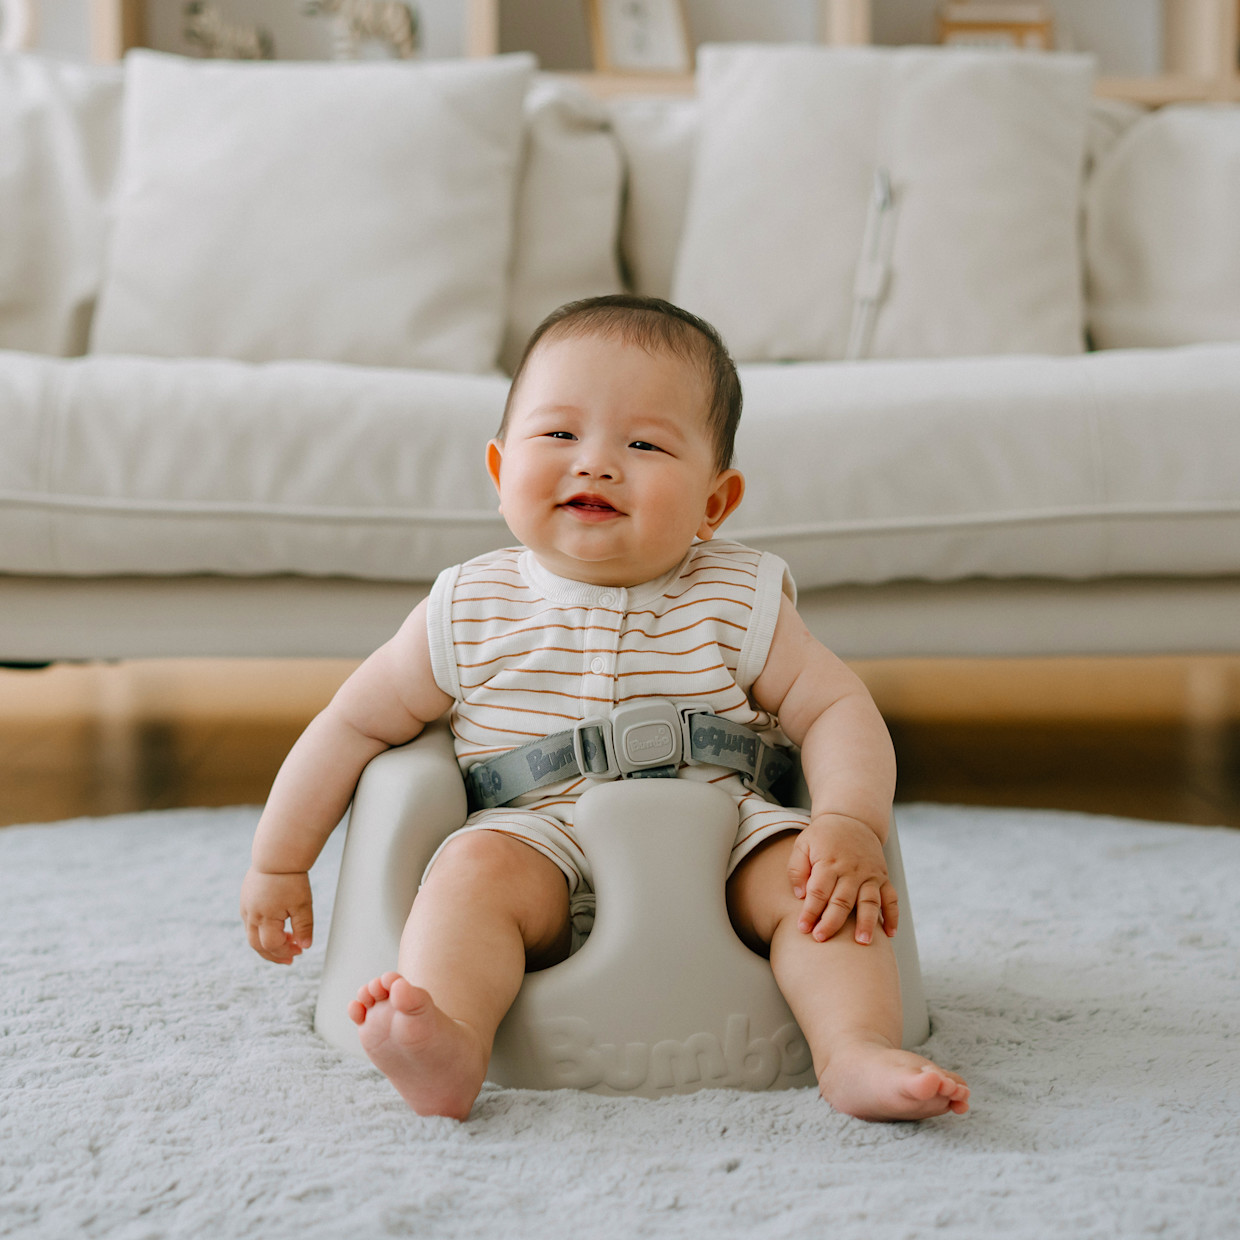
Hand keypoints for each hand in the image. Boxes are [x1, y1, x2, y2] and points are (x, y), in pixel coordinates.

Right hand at [241, 867, 312, 964]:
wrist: (276, 855)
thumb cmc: (291, 879)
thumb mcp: (303, 904)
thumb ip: (304, 927)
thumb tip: (306, 946)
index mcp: (264, 918)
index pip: (272, 946)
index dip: (285, 952)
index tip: (299, 951)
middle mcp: (251, 916)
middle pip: (257, 945)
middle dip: (275, 955)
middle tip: (291, 958)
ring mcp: (246, 908)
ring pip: (252, 935)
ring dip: (268, 943)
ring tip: (287, 943)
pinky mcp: (245, 900)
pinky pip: (251, 923)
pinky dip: (263, 931)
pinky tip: (278, 927)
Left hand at [787, 815, 898, 945]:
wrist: (852, 819)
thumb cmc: (822, 837)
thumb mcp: (802, 845)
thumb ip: (797, 869)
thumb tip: (799, 896)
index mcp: (829, 861)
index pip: (818, 891)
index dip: (810, 911)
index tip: (803, 928)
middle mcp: (851, 870)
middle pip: (842, 900)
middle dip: (832, 922)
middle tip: (822, 938)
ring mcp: (870, 874)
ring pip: (869, 901)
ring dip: (866, 923)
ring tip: (862, 943)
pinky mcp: (883, 877)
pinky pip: (891, 898)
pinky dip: (892, 916)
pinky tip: (889, 934)